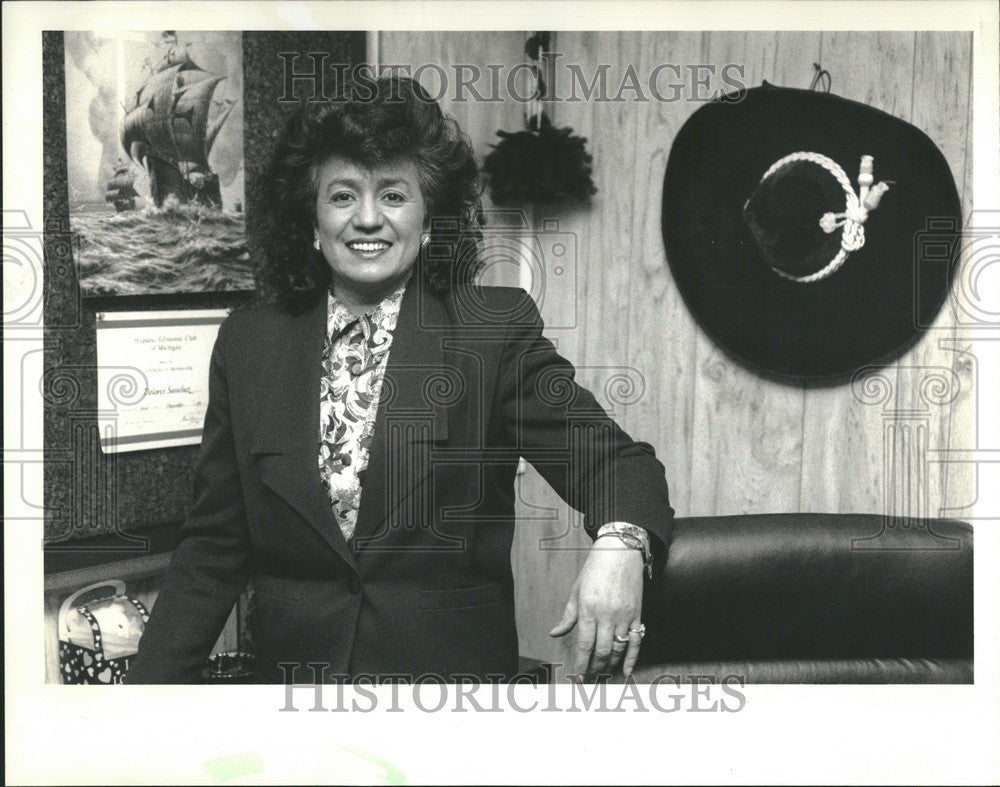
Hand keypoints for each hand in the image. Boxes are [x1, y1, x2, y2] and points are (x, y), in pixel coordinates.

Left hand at [549, 537, 643, 679]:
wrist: (620, 552)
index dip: (580, 664)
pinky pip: (636, 640)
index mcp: (588, 609)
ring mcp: (624, 615)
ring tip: (603, 675)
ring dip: (610, 664)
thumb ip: (568, 615)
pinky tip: (626, 670)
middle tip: (589, 680)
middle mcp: (607, 615)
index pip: (584, 644)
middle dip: (594, 668)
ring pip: (618, 648)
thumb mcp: (576, 590)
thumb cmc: (595, 569)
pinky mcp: (637, 614)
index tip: (576, 677)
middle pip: (601, 650)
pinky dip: (632, 657)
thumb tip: (555, 633)